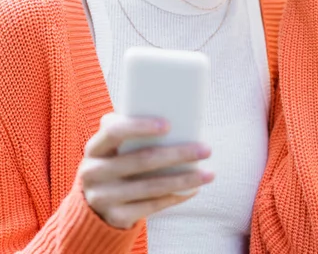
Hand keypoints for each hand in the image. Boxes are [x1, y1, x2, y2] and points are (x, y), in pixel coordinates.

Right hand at [78, 113, 213, 229]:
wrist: (95, 202)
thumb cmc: (115, 160)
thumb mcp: (114, 145)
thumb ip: (130, 128)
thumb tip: (174, 116)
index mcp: (94, 147)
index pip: (114, 132)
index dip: (140, 127)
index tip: (168, 125)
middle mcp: (93, 172)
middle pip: (141, 161)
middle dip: (178, 154)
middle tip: (206, 149)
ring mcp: (103, 198)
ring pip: (151, 187)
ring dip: (184, 179)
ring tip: (209, 173)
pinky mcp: (116, 216)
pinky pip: (151, 206)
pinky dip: (175, 197)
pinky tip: (193, 189)